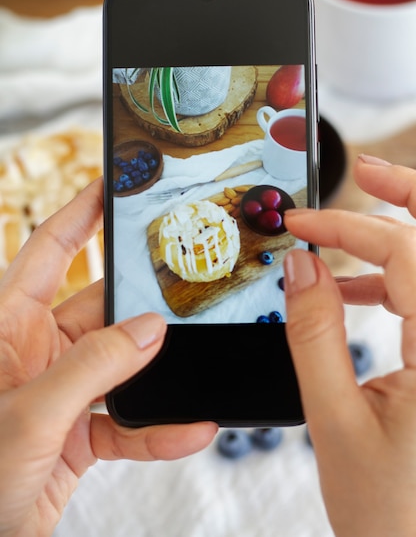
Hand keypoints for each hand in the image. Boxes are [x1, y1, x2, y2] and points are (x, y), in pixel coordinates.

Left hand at [0, 178, 216, 536]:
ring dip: (157, 373)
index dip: (81, 214)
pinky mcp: (76, 431)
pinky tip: (188, 428)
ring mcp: (58, 391)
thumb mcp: (29, 415)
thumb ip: (92, 367)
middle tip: (186, 289)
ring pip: (121, 366)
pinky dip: (156, 428)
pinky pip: (126, 421)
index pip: (47, 251)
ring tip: (195, 364)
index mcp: (6, 326)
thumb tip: (149, 330)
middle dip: (142, 306)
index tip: (114, 186)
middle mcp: (34, 351)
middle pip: (100, 310)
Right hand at [283, 155, 415, 536]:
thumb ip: (314, 334)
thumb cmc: (392, 515)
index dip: (349, 227)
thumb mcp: (334, 419)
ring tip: (344, 229)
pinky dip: (393, 282)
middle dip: (408, 197)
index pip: (405, 254)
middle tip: (366, 172)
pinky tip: (351, 290)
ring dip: (398, 238)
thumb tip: (302, 268)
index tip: (301, 225)